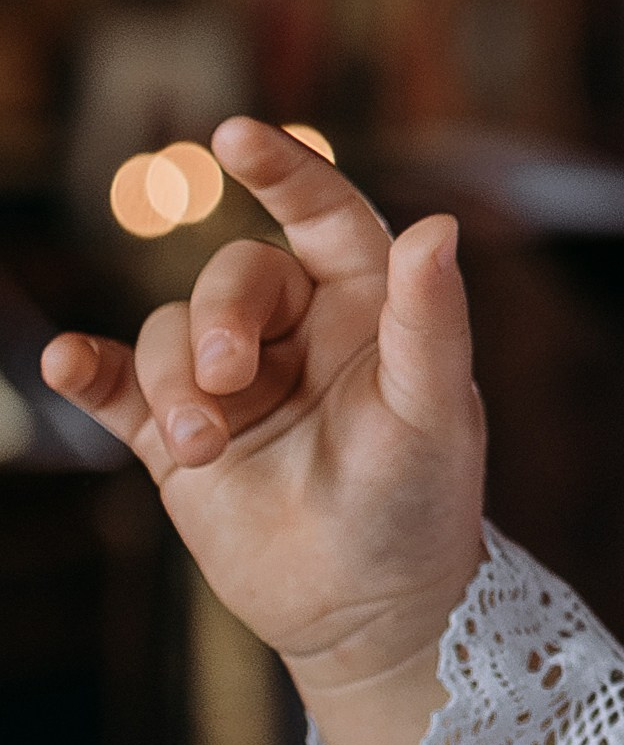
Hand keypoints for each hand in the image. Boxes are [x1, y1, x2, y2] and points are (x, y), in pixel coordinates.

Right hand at [41, 119, 485, 744]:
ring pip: (171, 333)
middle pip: (234, 279)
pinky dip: (87, 370)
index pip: (325, 215)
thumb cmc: (422, 501)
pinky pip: (117, 386)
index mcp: (367, 305)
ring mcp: (232, 381)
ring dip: (173, 378)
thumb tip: (438, 224)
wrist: (372, 609)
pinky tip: (64, 362)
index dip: (284, 172)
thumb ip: (430, 321)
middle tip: (229, 382)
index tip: (235, 135)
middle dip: (220, 319)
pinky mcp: (176, 438)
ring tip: (203, 445)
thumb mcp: (432, 412)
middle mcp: (296, 329)